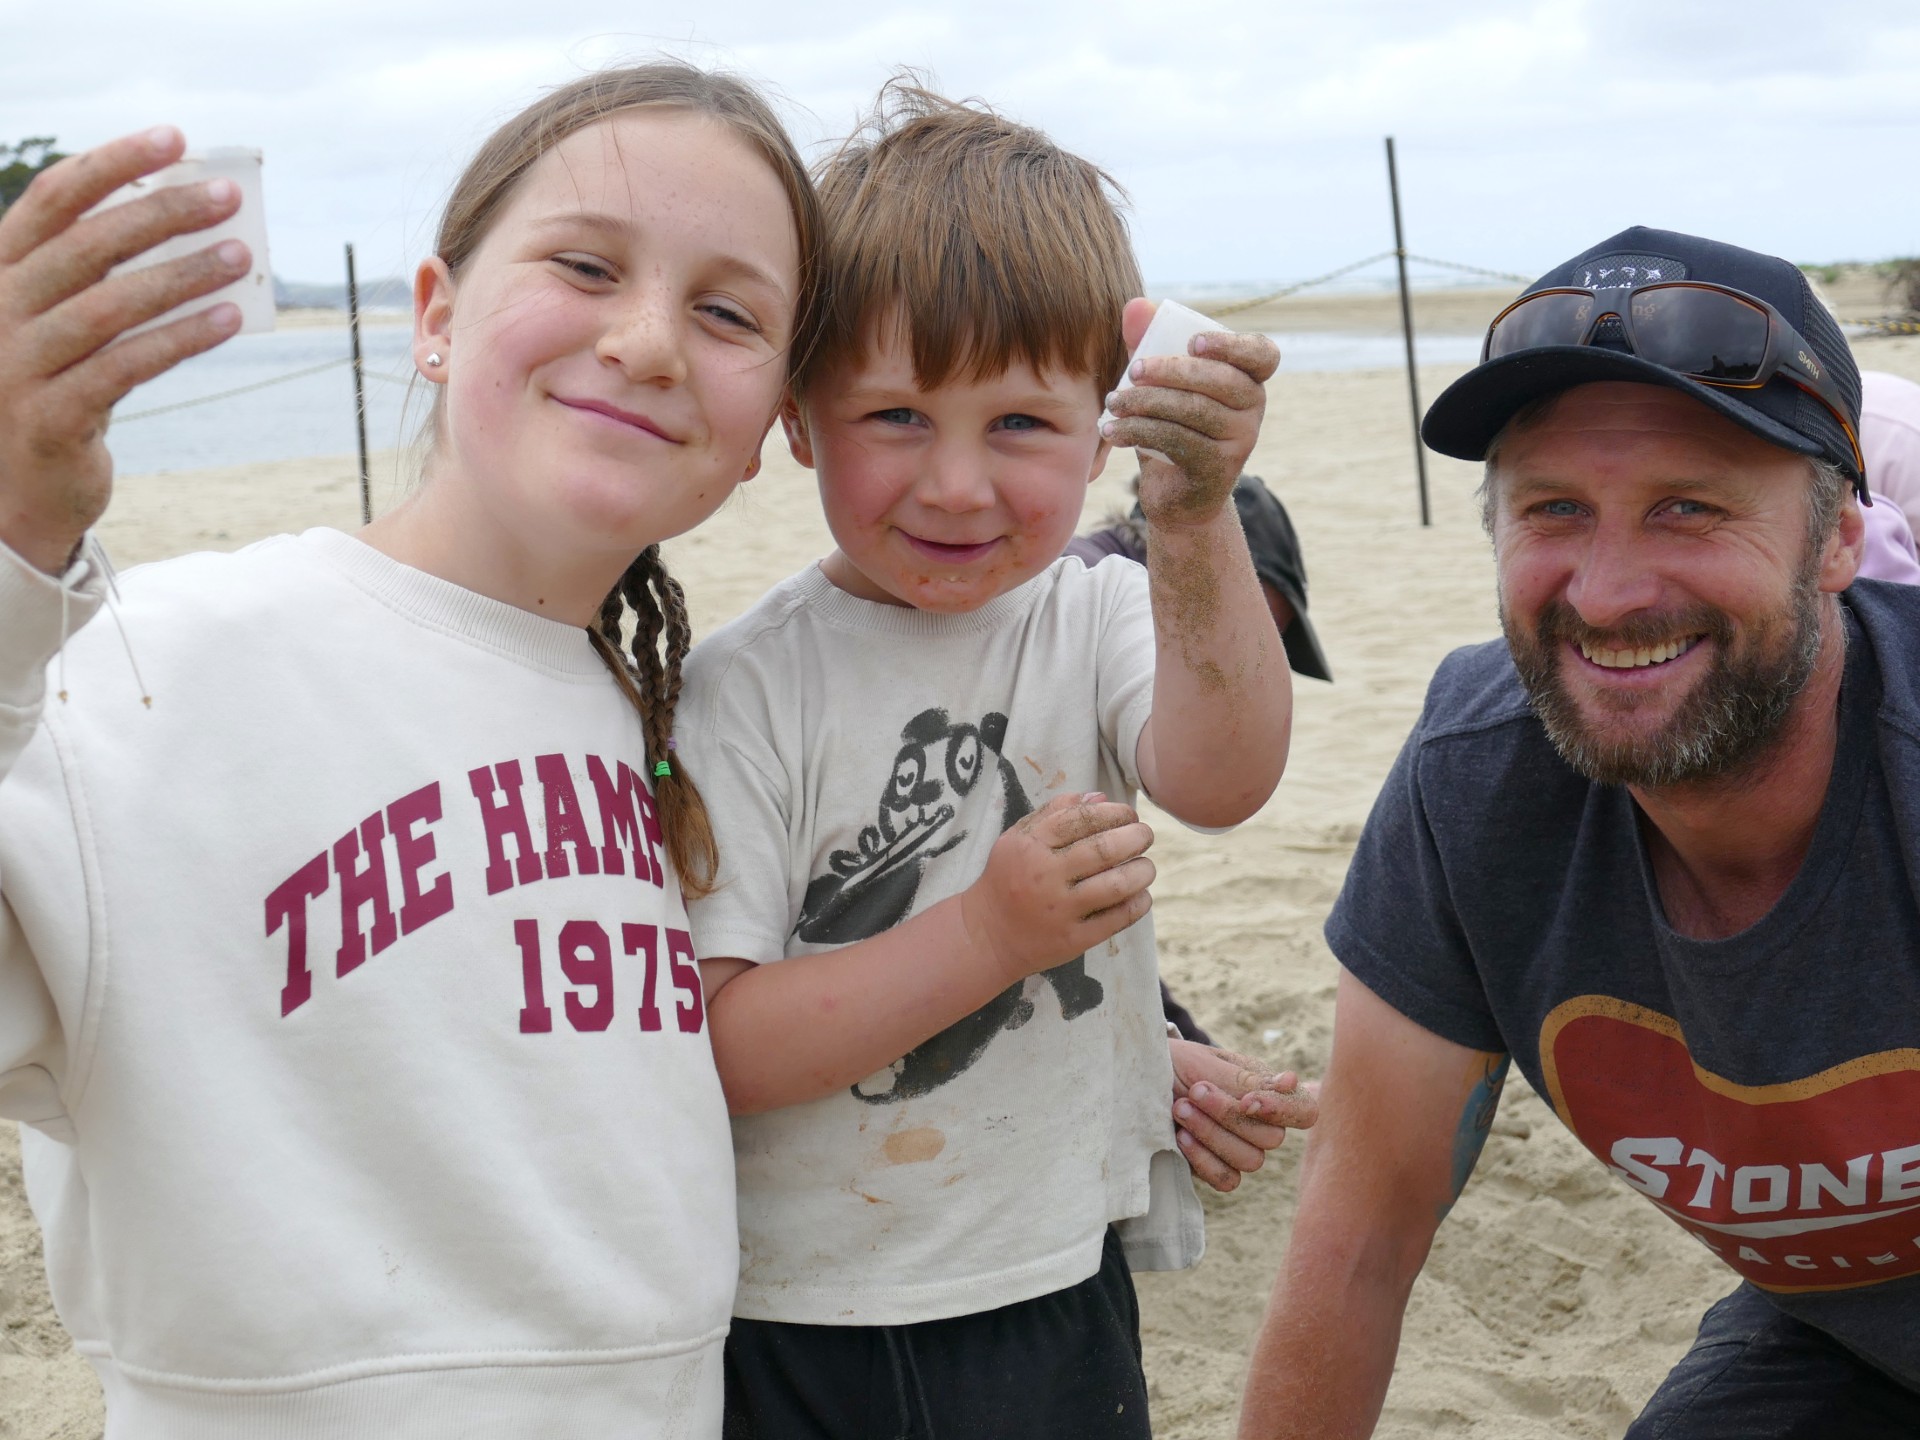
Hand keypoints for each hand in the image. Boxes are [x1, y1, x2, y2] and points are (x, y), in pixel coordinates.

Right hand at [0, 126, 248, 573]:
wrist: (15, 491)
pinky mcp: (53, 417)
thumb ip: (107, 276)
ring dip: (180, 275)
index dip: (112, 164)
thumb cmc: (56, 389)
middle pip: (87, 246)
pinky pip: (126, 367)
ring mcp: (20, 365)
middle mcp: (0, 311)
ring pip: (108, 306)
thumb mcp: (70, 322)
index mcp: (0, 273)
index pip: (53, 200)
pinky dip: (180, 338)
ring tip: (240, 256)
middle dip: (161, 213)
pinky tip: (228, 319)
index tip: (173, 138)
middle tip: (228, 197)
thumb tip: (197, 229)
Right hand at [959, 791, 1153, 983]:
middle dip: (1136, 837)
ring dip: (1142, 871)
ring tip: (1146, 867)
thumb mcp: (1018, 838)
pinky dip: (1138, 903)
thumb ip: (1054, 813)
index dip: (1115, 813)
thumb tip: (1100, 798)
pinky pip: (1117, 918)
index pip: (1083, 819)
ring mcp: (1060, 909)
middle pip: (1105, 849)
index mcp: (1031, 845)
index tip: (1129, 815)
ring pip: (1117, 884)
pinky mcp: (1073, 939)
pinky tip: (1141, 895)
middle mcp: (1045, 875)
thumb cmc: (1007, 878)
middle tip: (1145, 835)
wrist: (987, 935)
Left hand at [1103, 297, 1279, 530]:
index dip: (1232, 345)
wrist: (1176, 494)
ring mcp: (1241, 440)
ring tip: (1112, 403)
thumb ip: (1148, 343)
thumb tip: (1135, 305)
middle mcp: (1254, 408)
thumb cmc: (1170, 425)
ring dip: (1146, 403)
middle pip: (1221, 380)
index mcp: (1248, 379)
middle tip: (1131, 371)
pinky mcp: (1218, 468)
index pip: (1263, 354)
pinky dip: (1140, 432)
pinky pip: (1179, 441)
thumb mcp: (1159, 385)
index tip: (1193, 343)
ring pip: (1195, 411)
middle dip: (1171, 370)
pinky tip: (1112, 431)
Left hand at [1169, 1036, 1319, 1192]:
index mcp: (1267, 1090)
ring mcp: (1240, 1149)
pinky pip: (1227, 1180)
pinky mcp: (1216, 1170)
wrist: (1138, 1079)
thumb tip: (1292, 1081)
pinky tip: (1181, 1137)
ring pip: (1251, 1161)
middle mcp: (1260, 1123)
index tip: (1247, 1100)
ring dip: (1212, 1134)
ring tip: (1180, 1108)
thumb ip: (1249, 1079)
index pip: (1304, 1111)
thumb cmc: (1176, 1064)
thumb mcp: (1209, 1063)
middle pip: (1272, 1138)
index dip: (1283, 1111)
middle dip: (1229, 1115)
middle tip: (1195, 1090)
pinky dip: (1204, 1159)